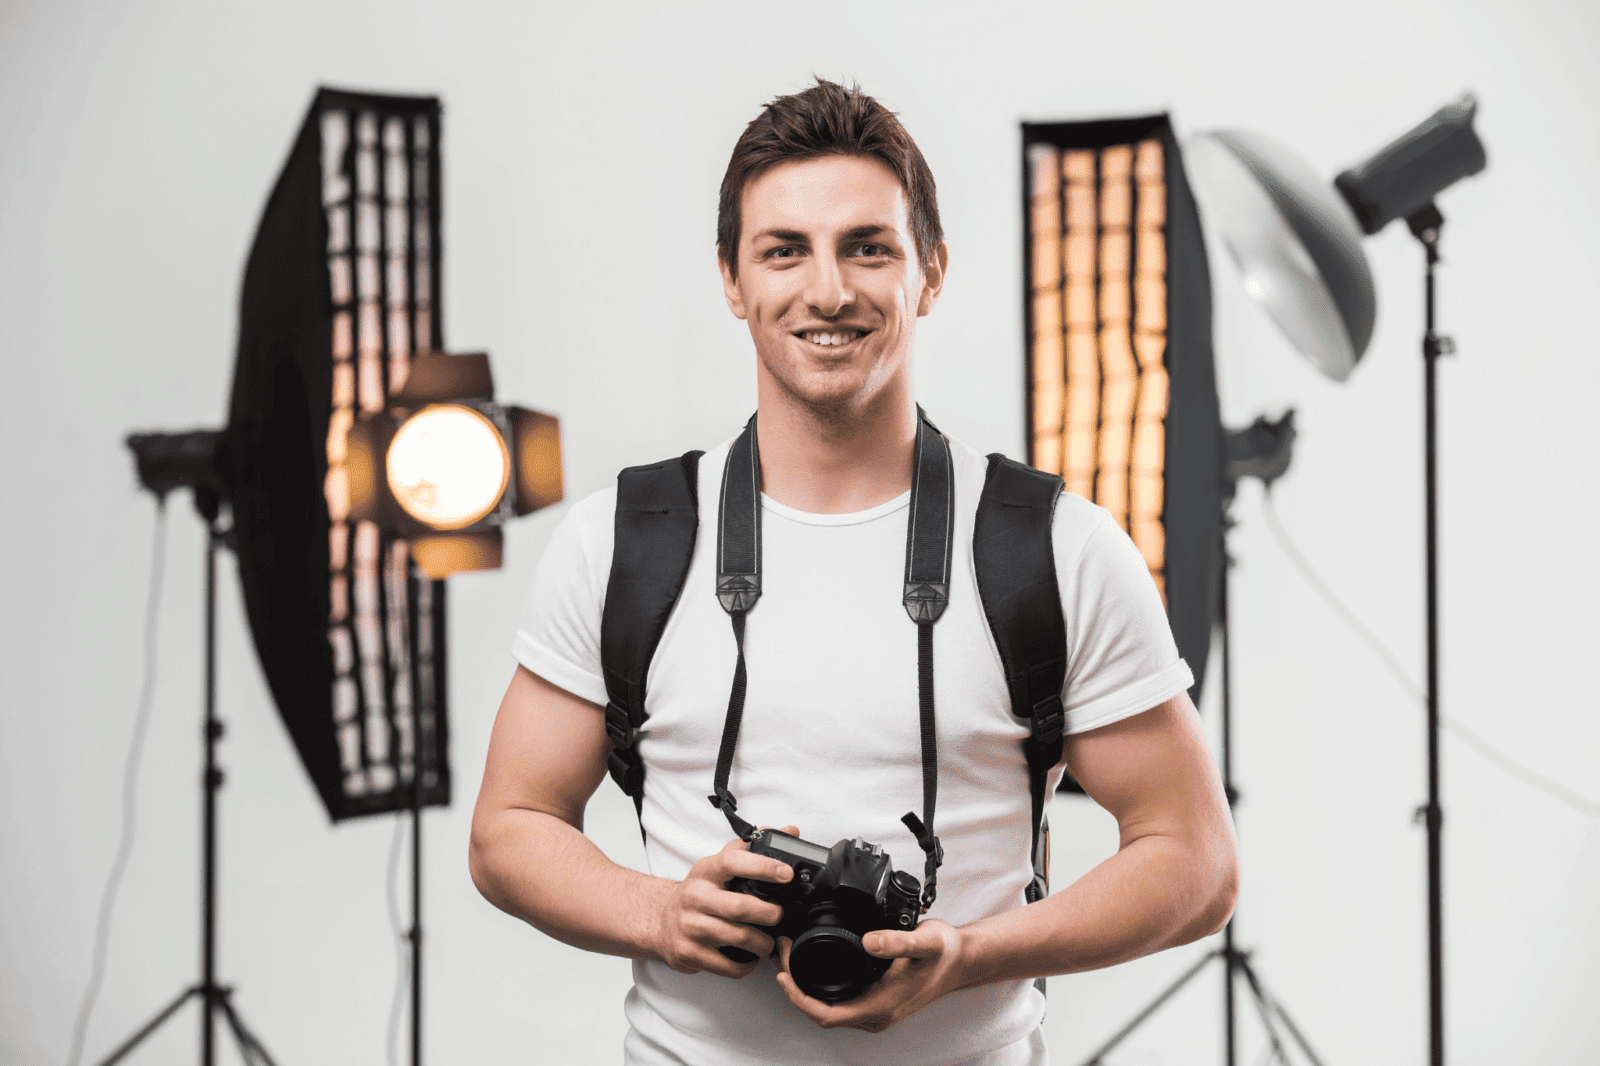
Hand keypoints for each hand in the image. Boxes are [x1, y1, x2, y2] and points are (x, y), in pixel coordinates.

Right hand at [645, 827, 797, 978]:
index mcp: (705, 871)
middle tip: (779, 916)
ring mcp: (690, 926)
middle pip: (740, 907)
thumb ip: (753, 849)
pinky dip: (746, 965)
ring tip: (769, 941)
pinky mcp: (689, 953)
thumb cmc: (699, 893)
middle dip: (769, 914)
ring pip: (737, 938)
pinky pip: (727, 966)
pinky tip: (749, 957)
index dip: (762, 866)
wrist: (660, 921)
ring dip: (762, 943)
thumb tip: (789, 831)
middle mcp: (695, 897)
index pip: (732, 861)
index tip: (786, 873)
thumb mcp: (718, 866)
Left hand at [775, 919, 964, 1032]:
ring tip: (790, 959)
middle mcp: (875, 1014)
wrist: (961, 961)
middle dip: (794, 989)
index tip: (783, 975)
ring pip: (828, 1009)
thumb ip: (897, 941)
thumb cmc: (945, 954)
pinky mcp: (875, 1001)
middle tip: (782, 956)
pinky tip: (813, 966)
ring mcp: (874, 1010)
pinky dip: (819, 987)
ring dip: (805, 988)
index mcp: (881, 1006)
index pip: (826, 1014)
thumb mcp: (924, 942)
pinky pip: (838, 1002)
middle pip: (821, 1013)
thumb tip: (868, 941)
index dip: (799, 997)